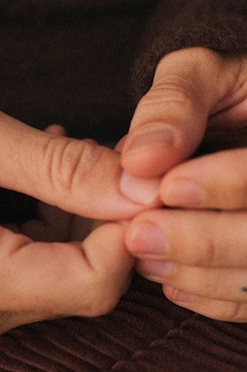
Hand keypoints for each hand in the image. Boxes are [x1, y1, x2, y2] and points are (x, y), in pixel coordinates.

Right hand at [0, 99, 144, 351]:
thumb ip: (65, 167)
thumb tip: (144, 193)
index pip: (91, 282)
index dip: (127, 229)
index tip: (138, 177)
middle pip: (82, 283)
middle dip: (100, 218)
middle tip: (89, 152)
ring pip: (66, 281)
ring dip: (77, 221)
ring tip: (54, 160)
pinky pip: (40, 281)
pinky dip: (53, 232)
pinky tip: (36, 186)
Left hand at [120, 46, 246, 321]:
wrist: (231, 123)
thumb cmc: (212, 93)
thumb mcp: (197, 74)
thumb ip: (173, 105)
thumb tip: (142, 159)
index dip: (223, 185)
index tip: (167, 186)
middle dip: (205, 241)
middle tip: (139, 234)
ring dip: (200, 273)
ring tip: (141, 253)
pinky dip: (210, 297)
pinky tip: (167, 277)